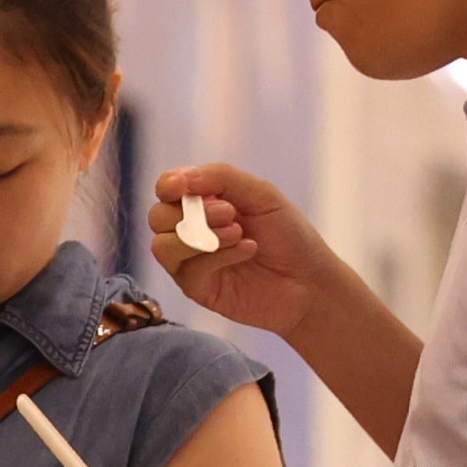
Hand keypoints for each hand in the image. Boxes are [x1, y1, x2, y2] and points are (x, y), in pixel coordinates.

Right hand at [147, 164, 343, 343]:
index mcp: (205, 202)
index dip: (169, 185)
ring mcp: (191, 261)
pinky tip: (248, 250)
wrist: (309, 282)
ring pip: (162, 245)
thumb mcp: (262, 195)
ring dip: (200, 236)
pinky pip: (186, 269)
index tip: (182, 187)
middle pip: (157, 216)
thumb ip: (222, 178)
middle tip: (230, 213)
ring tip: (239, 234)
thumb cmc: (289, 235)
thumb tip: (181, 180)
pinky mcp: (196, 288)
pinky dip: (218, 256)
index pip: (168, 189)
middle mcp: (192, 230)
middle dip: (190, 212)